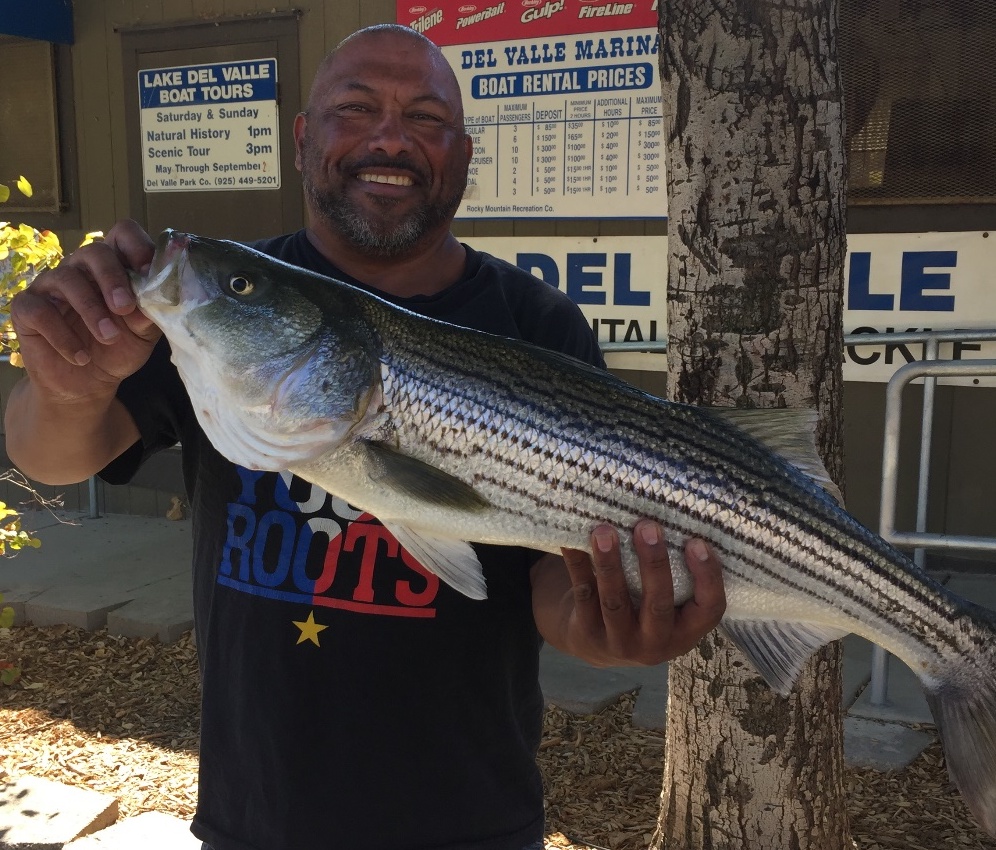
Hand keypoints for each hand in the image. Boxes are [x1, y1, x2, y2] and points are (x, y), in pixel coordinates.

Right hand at [10, 219, 160, 402]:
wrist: (87, 384)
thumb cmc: (117, 350)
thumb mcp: (142, 334)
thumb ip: (151, 314)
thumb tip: (160, 299)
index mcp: (114, 268)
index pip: (122, 235)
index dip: (136, 246)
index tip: (148, 270)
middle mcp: (81, 269)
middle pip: (94, 251)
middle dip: (112, 278)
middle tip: (125, 307)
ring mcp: (51, 285)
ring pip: (67, 280)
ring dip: (91, 310)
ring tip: (109, 338)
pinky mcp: (27, 308)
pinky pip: (40, 312)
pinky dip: (63, 337)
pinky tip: (81, 357)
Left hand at [532, 521, 725, 667]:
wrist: (600, 643)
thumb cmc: (645, 609)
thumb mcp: (671, 605)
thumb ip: (678, 574)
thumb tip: (677, 513)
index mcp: (685, 632)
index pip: (709, 609)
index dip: (707, 577)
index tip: (697, 542)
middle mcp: (656, 643)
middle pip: (658, 605)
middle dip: (654, 564)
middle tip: (647, 527)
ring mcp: (619, 641)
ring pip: (615, 602)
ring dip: (610, 564)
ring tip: (604, 531)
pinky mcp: (588, 632)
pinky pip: (582, 594)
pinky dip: (577, 565)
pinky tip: (571, 542)